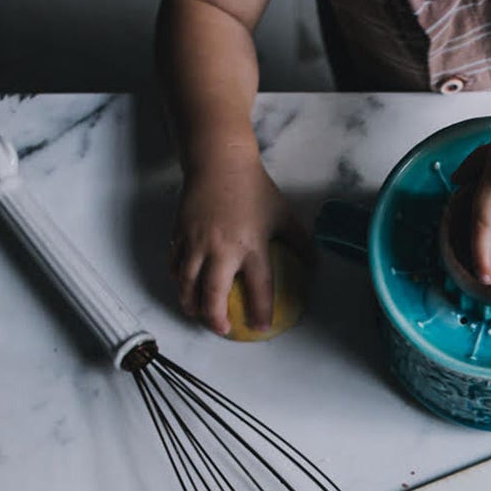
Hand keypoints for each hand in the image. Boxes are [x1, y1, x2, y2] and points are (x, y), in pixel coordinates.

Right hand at [169, 148, 305, 334]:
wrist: (218, 162)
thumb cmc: (254, 188)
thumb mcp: (283, 215)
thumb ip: (300, 242)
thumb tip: (315, 263)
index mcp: (252, 246)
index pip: (259, 288)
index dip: (260, 312)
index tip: (260, 327)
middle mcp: (222, 249)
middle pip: (214, 295)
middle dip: (216, 319)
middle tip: (223, 329)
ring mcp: (197, 243)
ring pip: (187, 285)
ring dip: (191, 305)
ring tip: (197, 314)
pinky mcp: (180, 235)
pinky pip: (175, 266)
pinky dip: (178, 281)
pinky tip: (185, 287)